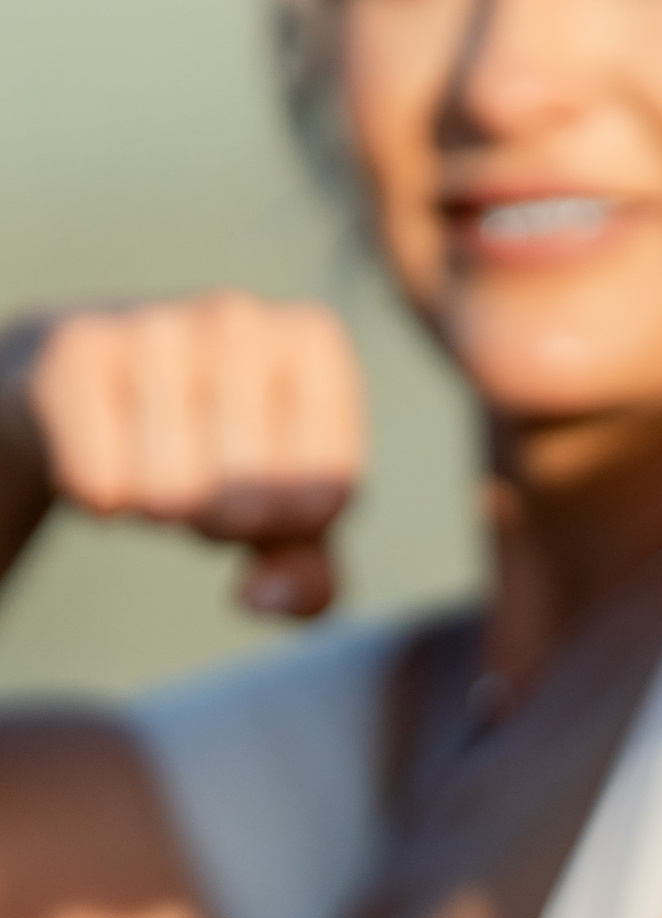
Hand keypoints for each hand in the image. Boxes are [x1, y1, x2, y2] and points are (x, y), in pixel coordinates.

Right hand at [0, 292, 364, 615]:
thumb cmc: (213, 445)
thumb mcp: (283, 513)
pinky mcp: (79, 350)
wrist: (89, 383)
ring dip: (159, 505)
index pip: (326, 495)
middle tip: (200, 476)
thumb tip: (268, 598)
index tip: (266, 488)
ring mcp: (158, 324)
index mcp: (315, 343)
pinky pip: (100, 483)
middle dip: (220, 520)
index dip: (288, 524)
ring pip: (173, 495)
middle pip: (249, 501)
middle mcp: (242, 319)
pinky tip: (106, 447)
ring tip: (155, 456)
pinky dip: (101, 496)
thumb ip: (308, 574)